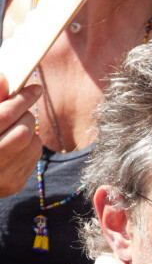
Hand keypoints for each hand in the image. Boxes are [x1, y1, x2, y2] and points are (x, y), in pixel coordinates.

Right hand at [0, 73, 42, 197]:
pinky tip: (15, 145)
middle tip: (21, 109)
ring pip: (33, 145)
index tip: (36, 88)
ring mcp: (2, 177)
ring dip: (29, 131)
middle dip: (26, 116)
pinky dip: (29, 146)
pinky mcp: (14, 185)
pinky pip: (33, 159)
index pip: (4, 115)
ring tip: (15, 127)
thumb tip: (5, 79)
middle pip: (24, 131)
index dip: (22, 99)